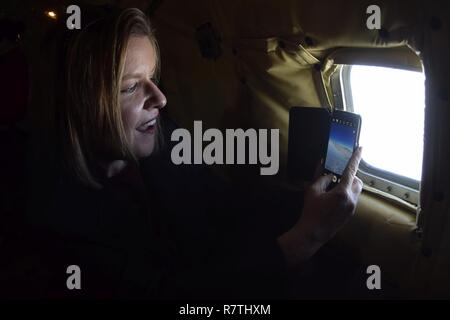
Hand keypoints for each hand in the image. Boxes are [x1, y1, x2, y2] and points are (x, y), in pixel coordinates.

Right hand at [278, 147, 362, 266]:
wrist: (313, 233)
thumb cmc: (311, 211)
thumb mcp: (312, 191)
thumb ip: (320, 176)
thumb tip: (325, 168)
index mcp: (342, 192)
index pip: (351, 171)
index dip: (355, 158)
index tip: (360, 149)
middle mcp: (351, 200)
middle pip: (358, 181)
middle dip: (351, 176)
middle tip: (337, 176)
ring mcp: (352, 208)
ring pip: (356, 191)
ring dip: (348, 186)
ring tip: (333, 188)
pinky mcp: (350, 214)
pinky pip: (352, 199)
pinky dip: (345, 194)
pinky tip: (332, 199)